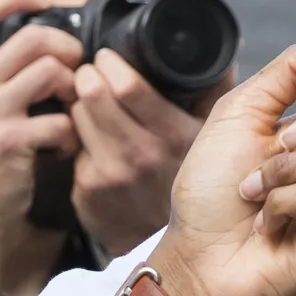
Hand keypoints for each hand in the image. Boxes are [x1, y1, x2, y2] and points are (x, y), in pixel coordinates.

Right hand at [0, 0, 82, 225]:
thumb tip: (37, 38)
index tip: (45, 0)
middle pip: (33, 37)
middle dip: (67, 48)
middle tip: (76, 70)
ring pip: (52, 71)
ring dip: (75, 89)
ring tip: (72, 109)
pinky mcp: (10, 140)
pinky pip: (61, 119)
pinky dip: (73, 133)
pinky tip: (65, 145)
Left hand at [69, 50, 209, 253]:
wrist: (164, 238)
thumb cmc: (184, 174)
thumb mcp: (209, 135)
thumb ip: (216, 92)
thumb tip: (223, 57)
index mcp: (173, 134)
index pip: (127, 85)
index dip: (109, 63)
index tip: (107, 57)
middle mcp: (141, 154)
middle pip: (91, 93)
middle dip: (87, 75)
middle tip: (91, 73)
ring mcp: (111, 173)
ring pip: (76, 113)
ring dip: (78, 101)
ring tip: (90, 101)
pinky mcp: (87, 188)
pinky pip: (72, 142)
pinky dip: (75, 131)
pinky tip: (88, 133)